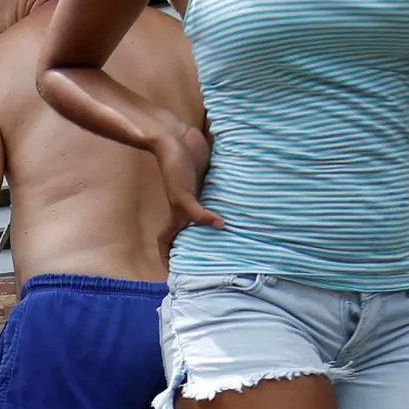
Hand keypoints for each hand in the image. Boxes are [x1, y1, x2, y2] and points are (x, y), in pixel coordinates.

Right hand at [149, 127, 222, 260]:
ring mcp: (198, 194)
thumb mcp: (182, 196)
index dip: (166, 257)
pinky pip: (219, 196)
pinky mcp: (209, 179)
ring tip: (233, 237)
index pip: (166, 240)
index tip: (172, 271)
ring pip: (207, 215)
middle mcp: (187, 207)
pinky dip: (227, 202)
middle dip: (197, 246)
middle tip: (212, 260)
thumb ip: (198, 213)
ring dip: (217, 224)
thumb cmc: (173, 168)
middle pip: (190, 232)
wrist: (175, 136)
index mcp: (177, 214)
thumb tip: (221, 225)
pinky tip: (242, 206)